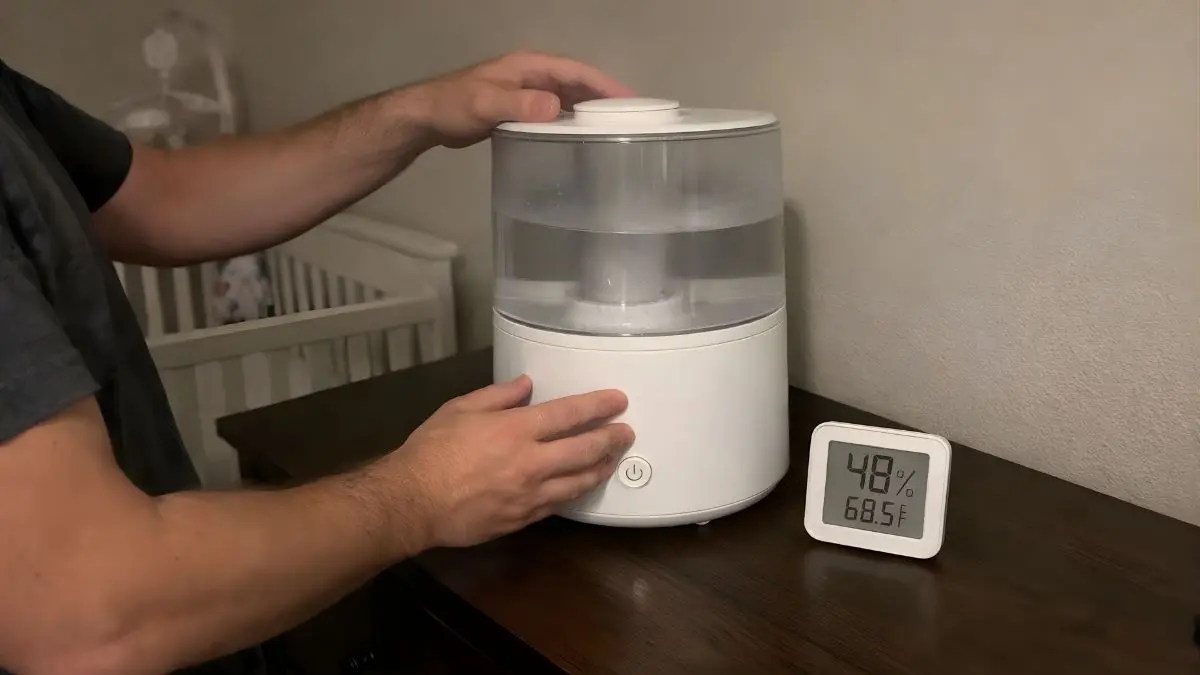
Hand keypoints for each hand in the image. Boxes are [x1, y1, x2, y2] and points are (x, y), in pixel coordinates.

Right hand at [380, 375, 633, 548]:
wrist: (412, 502)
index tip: (618, 400)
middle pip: (585, 450)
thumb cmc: (432, 451)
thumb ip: (497, 395)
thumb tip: (526, 385)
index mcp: (515, 430)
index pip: (569, 414)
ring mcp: (530, 494)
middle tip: (627, 432)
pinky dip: (576, 492)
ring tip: (613, 459)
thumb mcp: (459, 409)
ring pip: (579, 481)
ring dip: (601, 468)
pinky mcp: (523, 519)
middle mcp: (530, 462)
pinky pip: (559, 504)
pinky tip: (582, 485)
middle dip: (611, 439)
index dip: (598, 405)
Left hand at [402, 49, 635, 147]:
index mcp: (530, 66)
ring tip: (615, 130)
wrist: (428, 117)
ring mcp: (528, 92)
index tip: (631, 101)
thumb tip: (556, 108)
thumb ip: (520, 105)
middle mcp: (533, 75)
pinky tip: (581, 139)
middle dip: (605, 98)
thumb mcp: (487, 104)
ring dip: (590, 111)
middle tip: (633, 119)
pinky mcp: (521, 109)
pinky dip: (572, 121)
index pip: (576, 72)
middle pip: (578, 84)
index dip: (605, 85)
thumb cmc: (455, 105)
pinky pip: (555, 113)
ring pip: (568, 98)